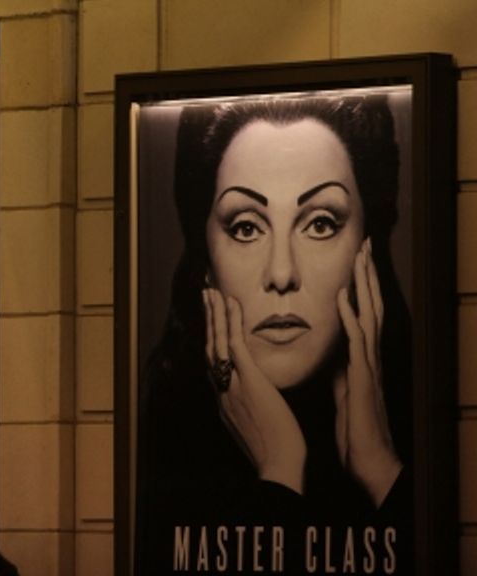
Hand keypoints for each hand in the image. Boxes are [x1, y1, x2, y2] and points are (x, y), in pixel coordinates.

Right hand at [204, 287, 306, 492]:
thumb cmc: (277, 455)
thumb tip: (258, 404)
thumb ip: (252, 412)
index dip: (212, 341)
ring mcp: (232, 385)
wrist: (278, 468)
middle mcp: (222, 390)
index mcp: (225, 402)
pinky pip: (236, 346)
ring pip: (218, 342)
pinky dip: (231, 322)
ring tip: (212, 292)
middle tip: (205, 296)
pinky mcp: (249, 381)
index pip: (215, 365)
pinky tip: (231, 303)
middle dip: (208, 321)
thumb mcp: (257, 431)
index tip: (211, 324)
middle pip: (210, 348)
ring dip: (214, 314)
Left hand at [334, 238, 401, 505]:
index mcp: (361, 359)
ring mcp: (369, 365)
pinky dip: (351, 316)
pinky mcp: (363, 377)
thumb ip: (341, 371)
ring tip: (360, 257)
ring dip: (364, 285)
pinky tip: (344, 295)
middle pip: (370, 307)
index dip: (359, 288)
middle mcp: (369, 356)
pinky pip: (357, 341)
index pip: (361, 314)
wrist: (369, 461)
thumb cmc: (356, 430)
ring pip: (369, 316)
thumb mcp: (344, 392)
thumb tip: (334, 355)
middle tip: (364, 244)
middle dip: (367, 276)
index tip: (354, 260)